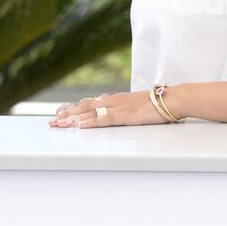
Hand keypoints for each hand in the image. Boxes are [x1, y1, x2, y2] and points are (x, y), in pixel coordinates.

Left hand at [48, 90, 169, 127]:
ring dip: (73, 119)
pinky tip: (80, 126)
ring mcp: (119, 108)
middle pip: (85, 107)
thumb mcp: (140, 105)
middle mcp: (114, 101)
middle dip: (67, 114)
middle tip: (53, 121)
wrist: (173, 99)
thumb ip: (129, 108)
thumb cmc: (161, 103)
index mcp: (118, 99)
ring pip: (90, 113)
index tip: (62, 111)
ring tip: (59, 124)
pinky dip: (90, 123)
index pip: (91, 102)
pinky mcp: (125, 116)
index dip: (75, 107)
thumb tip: (123, 112)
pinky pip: (103, 119)